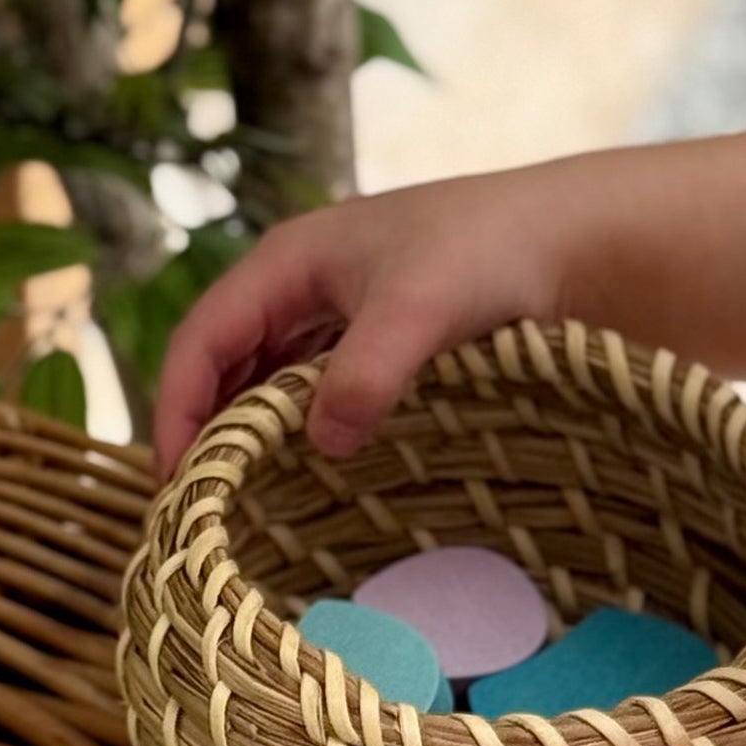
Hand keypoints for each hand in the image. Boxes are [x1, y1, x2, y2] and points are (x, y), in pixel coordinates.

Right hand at [151, 174, 571, 468]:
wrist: (570, 238)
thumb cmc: (493, 253)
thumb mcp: (422, 310)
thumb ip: (366, 373)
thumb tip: (323, 442)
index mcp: (288, 260)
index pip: (200, 339)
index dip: (174, 409)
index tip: (174, 481)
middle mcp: (300, 281)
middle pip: (220, 360)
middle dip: (198, 427)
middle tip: (192, 507)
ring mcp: (335, 308)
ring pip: (261, 377)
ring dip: (241, 433)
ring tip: (232, 501)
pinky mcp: (369, 335)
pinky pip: (305, 388)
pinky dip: (288, 430)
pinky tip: (297, 473)